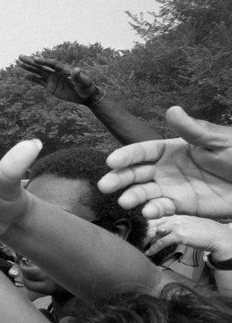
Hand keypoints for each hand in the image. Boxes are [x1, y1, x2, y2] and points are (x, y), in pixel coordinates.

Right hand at [17, 55, 100, 104]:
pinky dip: (32, 78)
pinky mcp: (50, 86)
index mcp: (64, 69)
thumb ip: (79, 76)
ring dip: (29, 67)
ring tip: (19, 63)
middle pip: (42, 65)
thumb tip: (76, 69)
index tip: (35, 59)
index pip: (52, 64)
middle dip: (31, 61)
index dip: (43, 61)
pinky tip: (25, 75)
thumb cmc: (86, 86)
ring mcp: (52, 78)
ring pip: (38, 71)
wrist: (85, 95)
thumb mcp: (84, 81)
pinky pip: (39, 81)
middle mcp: (56, 72)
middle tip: (20, 56)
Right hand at [98, 106, 231, 218]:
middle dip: (119, 178)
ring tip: (125, 202)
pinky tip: (149, 211)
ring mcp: (172, 189)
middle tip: (105, 186)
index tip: (111, 161)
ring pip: (145, 192)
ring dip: (133, 196)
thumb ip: (193, 130)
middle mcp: (166, 169)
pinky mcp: (181, 206)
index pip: (142, 152)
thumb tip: (172, 110)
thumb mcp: (218, 140)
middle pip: (136, 173)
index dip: (126, 156)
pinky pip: (163, 208)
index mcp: (171, 150)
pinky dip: (154, 210)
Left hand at [145, 215, 231, 256]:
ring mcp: (176, 225)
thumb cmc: (202, 233)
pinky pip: (161, 242)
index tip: (137, 232)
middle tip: (133, 240)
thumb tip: (159, 234)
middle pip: (151, 223)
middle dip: (141, 232)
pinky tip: (148, 253)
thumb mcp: (185, 225)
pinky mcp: (179, 234)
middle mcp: (173, 218)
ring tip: (139, 246)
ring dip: (145, 240)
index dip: (144, 225)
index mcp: (174, 215)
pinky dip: (153, 248)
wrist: (216, 236)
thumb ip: (172, 228)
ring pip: (153, 232)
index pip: (154, 218)